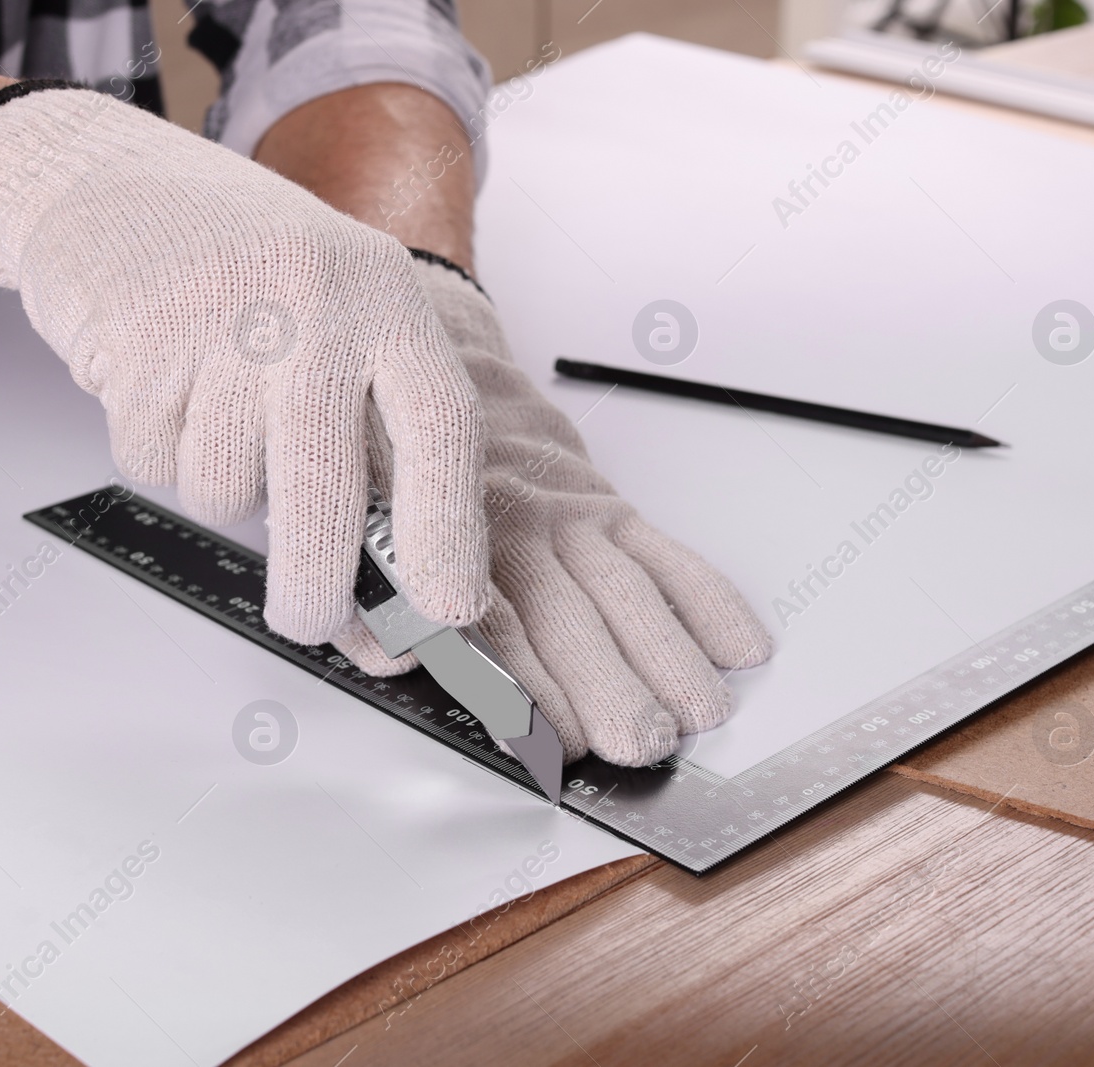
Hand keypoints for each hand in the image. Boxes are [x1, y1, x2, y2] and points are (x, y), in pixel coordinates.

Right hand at [0, 86, 489, 643]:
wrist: (111, 179)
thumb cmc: (247, 267)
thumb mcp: (341, 316)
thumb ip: (371, 430)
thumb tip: (391, 579)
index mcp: (386, 298)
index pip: (439, 428)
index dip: (449, 530)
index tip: (449, 609)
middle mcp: (313, 303)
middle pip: (325, 492)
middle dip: (318, 585)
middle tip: (308, 620)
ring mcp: (222, 320)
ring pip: (227, 490)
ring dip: (220, 487)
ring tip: (217, 412)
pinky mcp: (138, 343)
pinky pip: (155, 464)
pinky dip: (159, 453)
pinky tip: (167, 388)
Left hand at [336, 259, 771, 766]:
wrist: (432, 351)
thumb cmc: (392, 450)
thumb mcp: (356, 518)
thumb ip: (369, 596)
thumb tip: (392, 662)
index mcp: (445, 541)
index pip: (492, 626)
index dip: (530, 688)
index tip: (559, 741)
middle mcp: (514, 529)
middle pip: (571, 617)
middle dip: (612, 684)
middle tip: (643, 739)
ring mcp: (567, 515)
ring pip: (626, 590)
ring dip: (668, 654)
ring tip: (700, 711)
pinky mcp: (602, 499)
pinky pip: (663, 551)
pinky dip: (705, 598)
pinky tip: (737, 644)